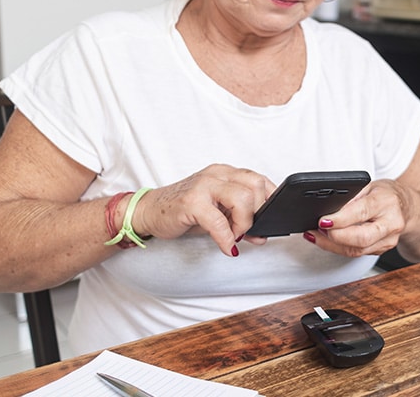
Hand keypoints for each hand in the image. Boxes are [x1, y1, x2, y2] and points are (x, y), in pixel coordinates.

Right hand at [131, 164, 273, 256]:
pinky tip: (226, 247)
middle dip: (258, 213)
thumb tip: (262, 235)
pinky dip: (226, 238)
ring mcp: (203, 186)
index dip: (270, 200)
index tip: (270, 218)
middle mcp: (216, 174)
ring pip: (242, 198)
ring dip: (244, 224)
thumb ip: (240, 222)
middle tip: (247, 230)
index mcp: (225, 173)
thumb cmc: (184, 211)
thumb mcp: (218, 215)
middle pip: (256, 186)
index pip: (260, 179)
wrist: (149, 211)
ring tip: (234, 236)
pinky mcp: (191, 202)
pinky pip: (218, 222)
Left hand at [304, 180, 410, 257]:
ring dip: (332, 245)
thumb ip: (351, 196)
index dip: (340, 219)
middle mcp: (391, 223)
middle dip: (335, 237)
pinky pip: (358, 253)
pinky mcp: (382, 250)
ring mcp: (389, 240)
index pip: (362, 212)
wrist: (407, 207)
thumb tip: (329, 209)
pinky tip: (327, 241)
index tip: (323, 221)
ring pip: (357, 250)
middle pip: (362, 238)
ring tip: (315, 236)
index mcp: (386, 202)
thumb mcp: (369, 186)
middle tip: (317, 230)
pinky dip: (339, 248)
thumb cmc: (386, 194)